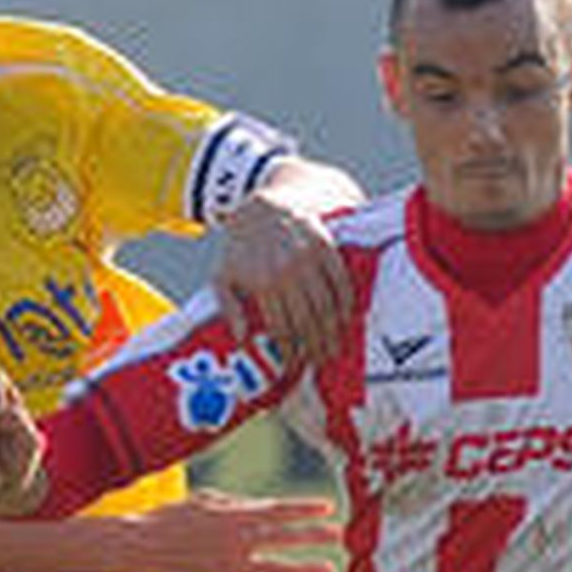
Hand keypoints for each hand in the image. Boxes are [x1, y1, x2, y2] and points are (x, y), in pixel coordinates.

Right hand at [109, 486, 339, 571]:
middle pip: (286, 537)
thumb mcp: (203, 501)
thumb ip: (234, 505)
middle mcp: (239, 540)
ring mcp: (234, 566)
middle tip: (339, 536)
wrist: (139, 549)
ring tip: (330, 570)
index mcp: (235, 515)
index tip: (328, 507)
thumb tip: (257, 508)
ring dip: (307, 569)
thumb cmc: (168, 520)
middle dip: (315, 535)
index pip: (280, 509)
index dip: (305, 508)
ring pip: (280, 568)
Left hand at [214, 181, 356, 365]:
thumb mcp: (223, 274)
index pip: (282, 329)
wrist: (264, 205)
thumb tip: (242, 338)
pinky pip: (341, 282)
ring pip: (326, 306)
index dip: (291, 352)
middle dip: (316, 348)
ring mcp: (308, 260)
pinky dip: (346, 303)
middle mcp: (286, 273)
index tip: (297, 366)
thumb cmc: (241, 246)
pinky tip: (347, 318)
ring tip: (335, 348)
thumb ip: (228, 307)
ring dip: (333, 332)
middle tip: (322, 363)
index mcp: (262, 284)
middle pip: (307, 323)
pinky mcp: (325, 248)